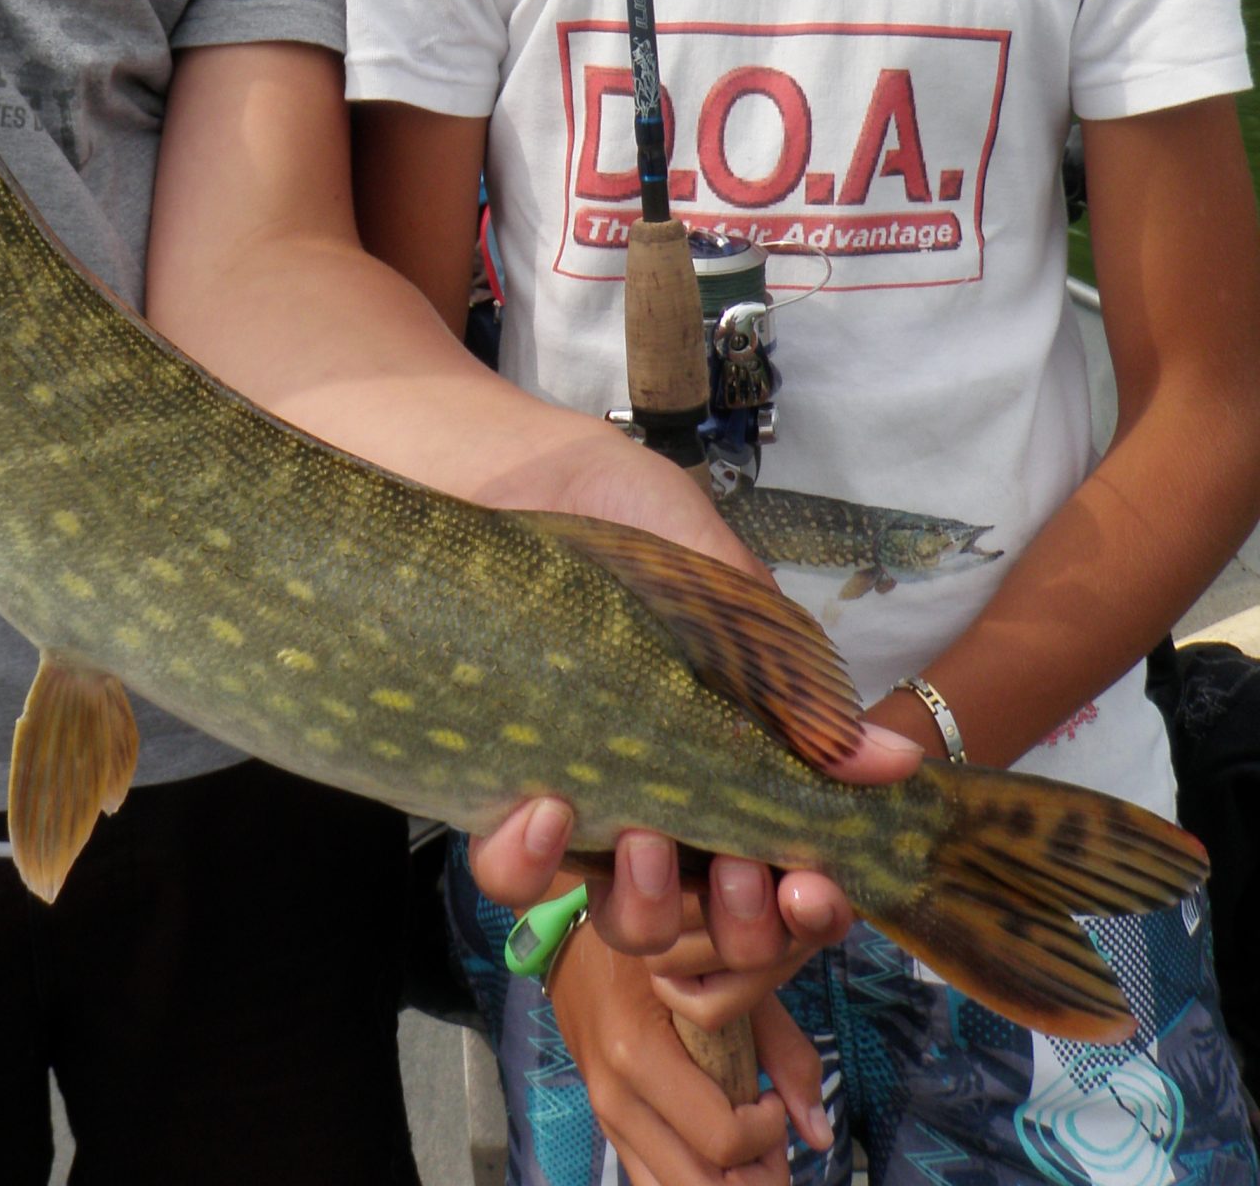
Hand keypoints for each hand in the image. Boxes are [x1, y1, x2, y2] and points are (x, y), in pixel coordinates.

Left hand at [471, 419, 923, 954]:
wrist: (518, 464)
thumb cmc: (636, 523)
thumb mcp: (728, 596)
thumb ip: (797, 687)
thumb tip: (895, 763)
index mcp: (734, 766)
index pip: (787, 878)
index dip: (808, 910)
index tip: (811, 888)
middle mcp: (665, 804)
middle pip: (713, 928)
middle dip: (739, 927)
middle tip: (741, 874)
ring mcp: (584, 803)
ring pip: (621, 920)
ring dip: (648, 908)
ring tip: (647, 843)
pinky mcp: (498, 785)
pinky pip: (513, 870)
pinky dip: (531, 862)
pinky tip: (545, 807)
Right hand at [549, 906, 832, 1185]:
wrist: (579, 939)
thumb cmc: (662, 949)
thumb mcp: (723, 977)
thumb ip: (782, 1050)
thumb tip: (820, 1134)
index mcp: (639, 1052)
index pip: (723, 1139)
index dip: (767, 1132)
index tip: (771, 1097)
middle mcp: (616, 1098)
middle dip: (753, 1176)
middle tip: (767, 1134)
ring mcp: (606, 1120)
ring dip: (725, 1184)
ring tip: (744, 1146)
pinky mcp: (608, 1129)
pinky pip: (653, 1184)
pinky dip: (696, 1179)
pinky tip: (714, 1148)